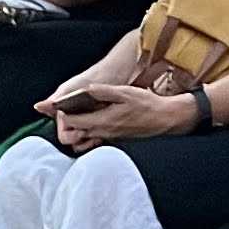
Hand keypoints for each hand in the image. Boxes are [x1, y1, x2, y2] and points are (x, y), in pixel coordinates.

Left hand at [41, 79, 188, 151]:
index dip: (64, 113)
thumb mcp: (124, 92)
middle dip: (67, 123)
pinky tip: (95, 118)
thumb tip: (85, 90)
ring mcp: (109, 138)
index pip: (72, 122)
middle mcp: (103, 133)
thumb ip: (102, 92)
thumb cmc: (146, 104)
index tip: (64, 103)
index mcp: (102, 121)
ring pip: (84, 138)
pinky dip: (89, 130)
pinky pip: (95, 138)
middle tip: (69, 107)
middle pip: (74, 134)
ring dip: (78, 128)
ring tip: (80, 112)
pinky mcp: (114, 139)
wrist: (165, 119)